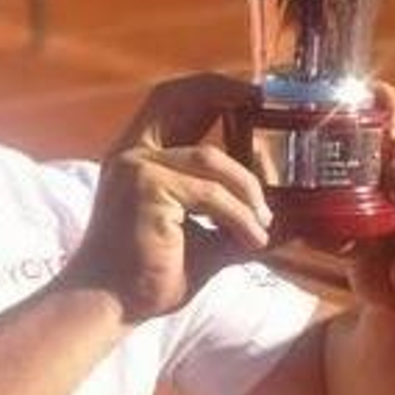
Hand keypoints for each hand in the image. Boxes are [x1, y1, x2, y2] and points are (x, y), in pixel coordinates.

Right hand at [62, 74, 271, 322]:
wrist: (108, 306)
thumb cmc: (148, 276)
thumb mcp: (203, 239)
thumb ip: (235, 218)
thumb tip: (287, 219)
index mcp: (137, 158)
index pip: (172, 101)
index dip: (212, 88)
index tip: (253, 95)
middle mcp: (131, 153)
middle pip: (179, 98)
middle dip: (228, 95)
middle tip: (269, 116)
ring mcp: (135, 168)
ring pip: (212, 159)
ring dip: (249, 190)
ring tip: (263, 224)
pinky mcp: (146, 190)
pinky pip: (211, 195)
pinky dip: (240, 218)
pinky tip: (252, 241)